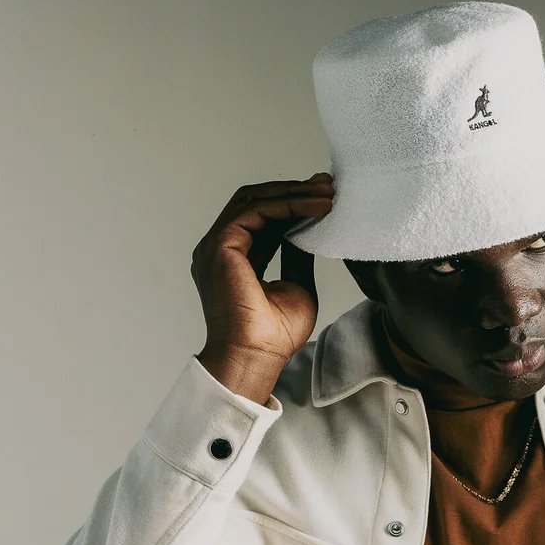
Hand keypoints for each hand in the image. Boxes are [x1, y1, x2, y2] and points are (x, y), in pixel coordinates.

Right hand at [191, 173, 335, 370]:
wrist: (257, 358)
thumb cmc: (273, 337)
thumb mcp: (297, 285)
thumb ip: (297, 255)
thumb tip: (310, 230)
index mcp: (235, 258)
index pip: (263, 218)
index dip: (293, 204)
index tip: (323, 197)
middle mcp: (221, 248)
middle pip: (256, 202)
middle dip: (294, 191)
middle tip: (328, 186)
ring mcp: (217, 246)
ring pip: (255, 200)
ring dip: (293, 194)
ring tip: (326, 193)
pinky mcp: (221, 246)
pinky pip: (255, 211)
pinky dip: (286, 205)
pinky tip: (313, 206)